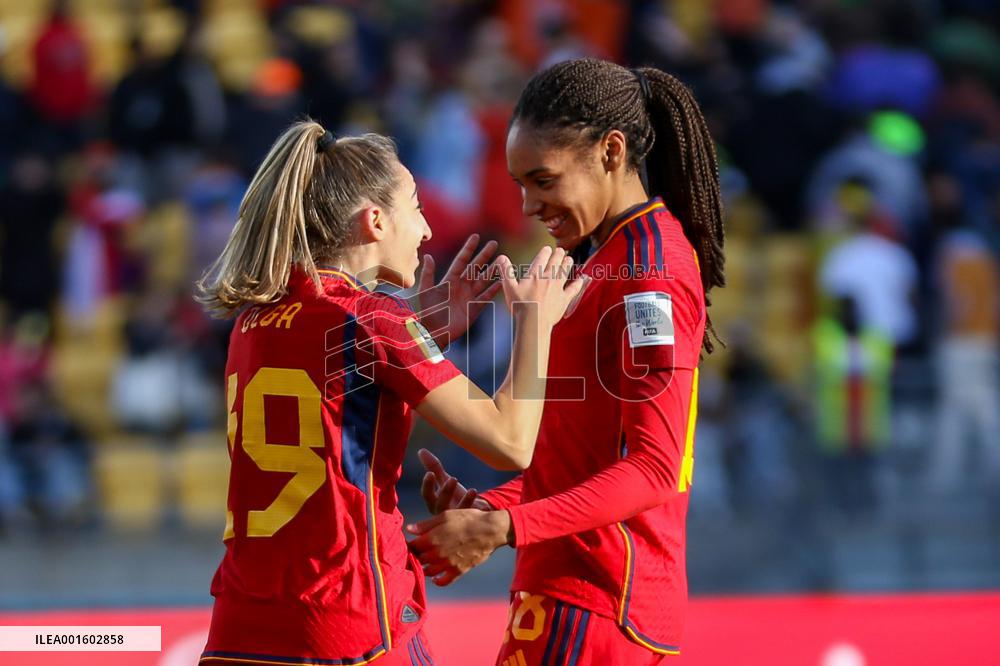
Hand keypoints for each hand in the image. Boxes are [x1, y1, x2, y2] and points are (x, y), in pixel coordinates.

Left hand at [406, 509, 511, 585]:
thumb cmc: (468, 519)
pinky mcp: (459, 571)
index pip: (413, 546)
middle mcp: (438, 553)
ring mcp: (448, 564)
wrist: (490, 530)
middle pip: (420, 559)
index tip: (412, 544)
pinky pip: (444, 581)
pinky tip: (436, 577)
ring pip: (428, 571)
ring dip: (426, 567)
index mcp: (432, 538)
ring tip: (427, 562)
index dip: (411, 545)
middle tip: (419, 552)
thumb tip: (409, 529)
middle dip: (418, 556)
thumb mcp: (446, 516)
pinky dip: (438, 581)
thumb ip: (426, 525)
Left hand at [417, 234, 502, 348]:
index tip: (476, 236)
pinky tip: (502, 282)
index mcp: (449, 280)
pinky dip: (494, 290)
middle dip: (484, 255)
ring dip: (492, 270)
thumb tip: (427, 255)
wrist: (434, 333)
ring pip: (483, 280)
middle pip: (475, 267)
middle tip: (494, 244)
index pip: (461, 260)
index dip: (468, 248)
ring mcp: (469, 297)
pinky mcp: (474, 308)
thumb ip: (428, 274)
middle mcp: (461, 286)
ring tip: (502, 261)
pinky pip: (486, 297)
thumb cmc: (427, 312)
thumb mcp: (425, 291)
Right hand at [418, 448, 490, 513]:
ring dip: (464, 501)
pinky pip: (471, 515)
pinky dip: (475, 505)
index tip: (430, 473)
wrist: (471, 510)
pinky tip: (478, 495)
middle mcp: (443, 512)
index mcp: (434, 502)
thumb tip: (421, 450)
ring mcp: (455, 519)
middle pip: (440, 504)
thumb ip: (434, 467)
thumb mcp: (444, 480)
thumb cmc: (454, 495)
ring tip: (471, 490)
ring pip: (457, 512)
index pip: (427, 495)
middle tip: (453, 478)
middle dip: (445, 492)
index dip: (427, 485)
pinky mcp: (468, 521)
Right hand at [496, 246, 588, 328]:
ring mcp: (558, 288)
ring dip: (567, 263)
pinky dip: (579, 282)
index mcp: (535, 274)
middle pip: (556, 261)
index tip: (547, 248)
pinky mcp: (564, 298)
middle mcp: (548, 278)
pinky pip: (574, 288)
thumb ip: (506, 271)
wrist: (533, 322)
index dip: (545, 251)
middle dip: (558, 254)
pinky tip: (583, 278)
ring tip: (569, 259)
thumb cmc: (520, 306)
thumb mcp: (508, 287)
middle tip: (561, 250)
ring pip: (565, 271)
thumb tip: (501, 257)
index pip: (542, 258)